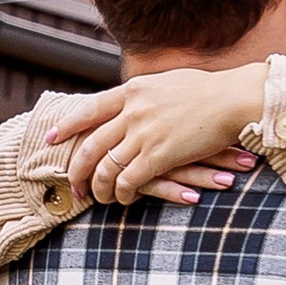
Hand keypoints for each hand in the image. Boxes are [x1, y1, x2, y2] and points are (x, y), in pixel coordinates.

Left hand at [60, 63, 265, 204]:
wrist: (233, 98)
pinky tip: (123, 201)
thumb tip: (136, 97)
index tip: (52, 138)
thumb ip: (146, 93)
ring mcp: (143, 133)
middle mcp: (132, 111)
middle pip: (90, 145)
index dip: (67, 125)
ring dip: (98, 188)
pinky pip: (127, 181)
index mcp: (133, 90)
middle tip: (73, 186)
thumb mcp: (168, 83)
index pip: (89, 109)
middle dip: (76, 169)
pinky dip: (121, 194)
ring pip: (105, 168)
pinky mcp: (158, 155)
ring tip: (98, 199)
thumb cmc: (209, 92)